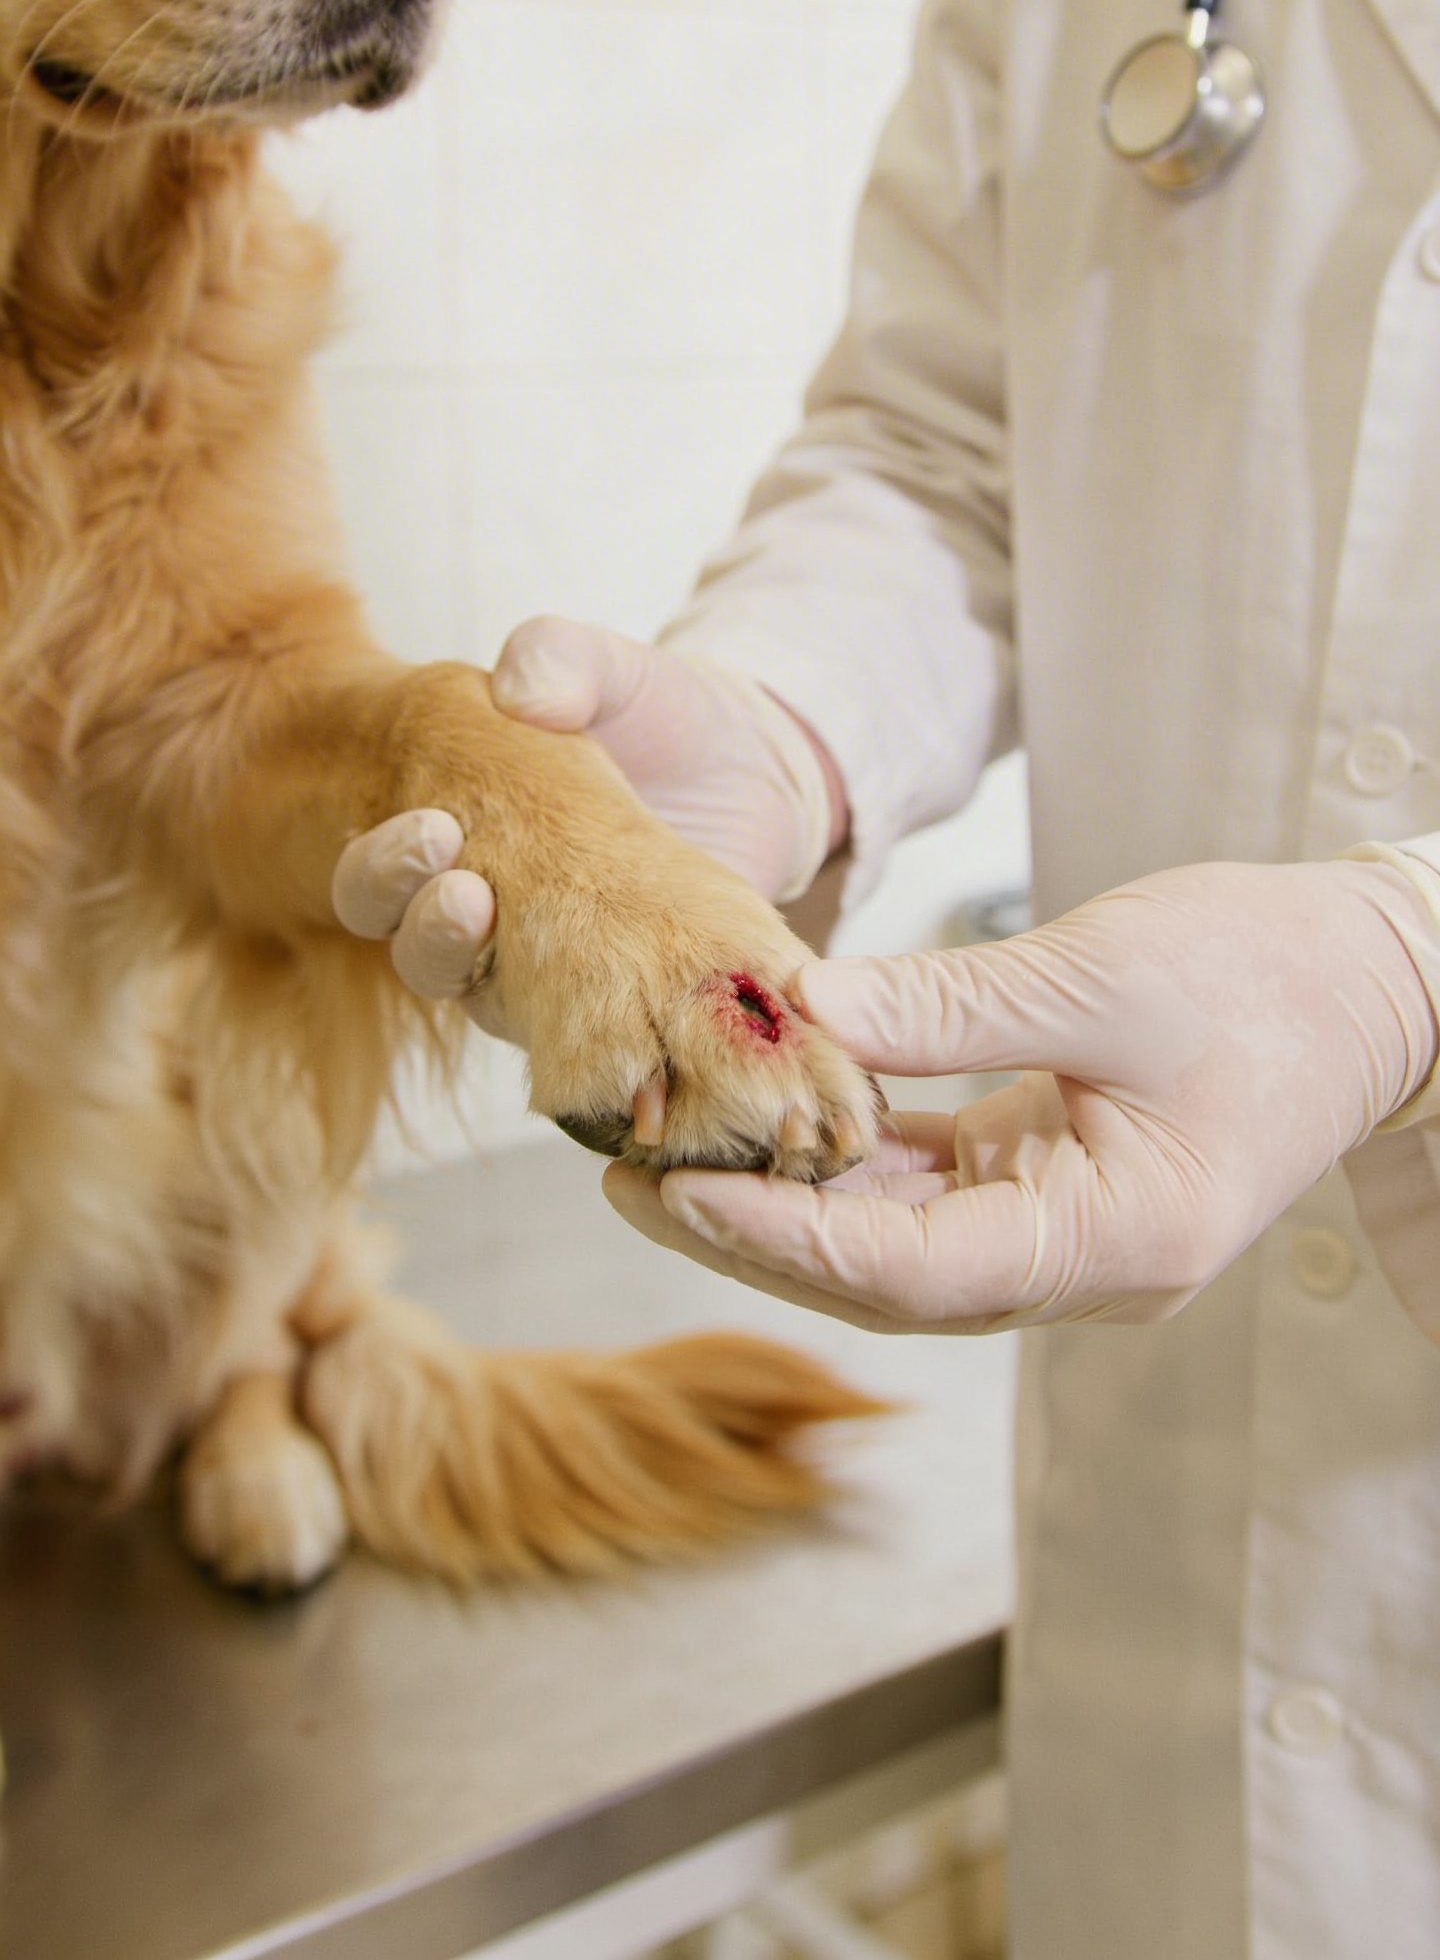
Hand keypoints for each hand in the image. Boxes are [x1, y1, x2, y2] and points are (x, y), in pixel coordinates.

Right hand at [331, 621, 846, 1063]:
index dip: (385, 868)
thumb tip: (515, 686)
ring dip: (503, 986)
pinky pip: (598, 1045)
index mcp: (457, 839)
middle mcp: (489, 923)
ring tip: (530, 941)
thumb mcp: (618, 674)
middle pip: (422, 957)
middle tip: (469, 893)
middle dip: (430, 931)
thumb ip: (563, 659)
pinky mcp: (631, 1009)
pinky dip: (608, 1032)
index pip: (377, 883)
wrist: (763, 774)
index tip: (432, 829)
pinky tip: (637, 1009)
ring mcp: (557, 976)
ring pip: (495, 1010)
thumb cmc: (663, 719)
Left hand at [603, 855, 1439, 1330]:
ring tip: (675, 1142)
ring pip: (900, 1239)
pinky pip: (935, 1191)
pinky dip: (856, 1156)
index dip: (779, 1237)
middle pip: (888, 1274)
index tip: (667, 1187)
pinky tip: (777, 1110)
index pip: (911, 1270)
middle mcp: (1088, 1266)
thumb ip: (950, 1004)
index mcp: (1118, 1240)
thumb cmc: (1269, 974)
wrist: (1377, 982)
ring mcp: (1072, 1233)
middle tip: (626, 1175)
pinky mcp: (1059, 1184)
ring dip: (793, 1196)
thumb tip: (802, 1010)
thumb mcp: (1103, 973)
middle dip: (755, 1229)